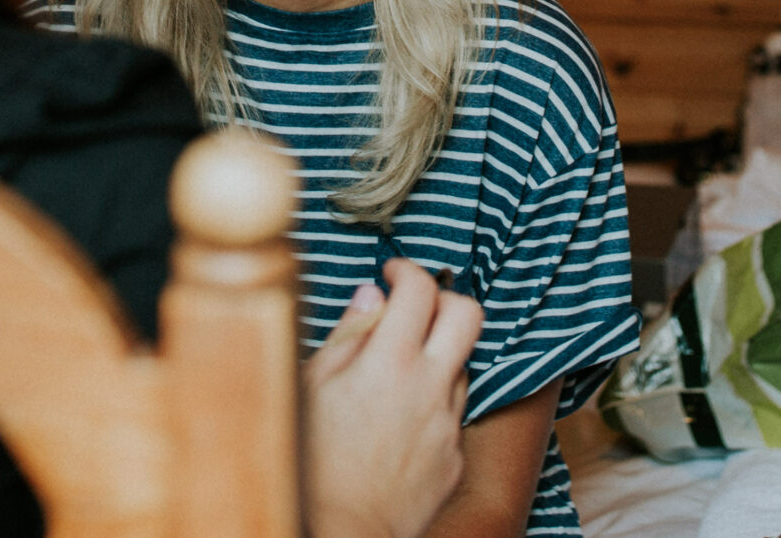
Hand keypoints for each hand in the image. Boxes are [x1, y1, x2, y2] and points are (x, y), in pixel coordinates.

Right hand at [302, 261, 481, 537]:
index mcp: (390, 364)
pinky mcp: (455, 458)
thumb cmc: (313, 461)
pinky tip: (399, 420)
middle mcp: (430, 388)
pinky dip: (432, 403)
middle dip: (445, 297)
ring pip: (462, 366)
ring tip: (395, 373)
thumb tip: (370, 295)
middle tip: (415, 306)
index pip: (420, 289)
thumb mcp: (311, 387)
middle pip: (469, 315)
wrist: (344, 532)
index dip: (407, 269)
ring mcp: (448, 425)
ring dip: (437, 355)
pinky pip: (452, 415)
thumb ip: (348, 335)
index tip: (392, 273)